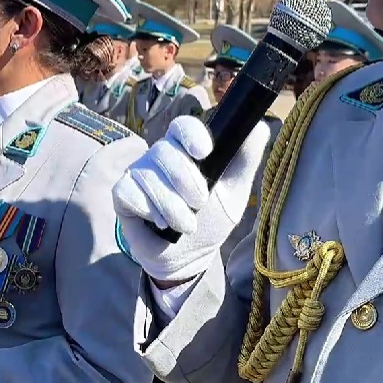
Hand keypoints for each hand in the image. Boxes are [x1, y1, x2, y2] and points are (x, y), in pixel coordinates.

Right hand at [112, 116, 270, 283]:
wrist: (188, 257)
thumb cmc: (211, 220)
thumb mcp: (235, 192)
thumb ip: (246, 159)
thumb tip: (261, 126)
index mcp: (185, 149)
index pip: (182, 126)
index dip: (190, 134)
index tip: (204, 151)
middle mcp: (159, 156)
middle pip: (164, 150)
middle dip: (185, 178)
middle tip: (200, 202)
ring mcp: (138, 173)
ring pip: (147, 174)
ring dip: (171, 204)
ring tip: (186, 225)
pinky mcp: (122, 194)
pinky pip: (129, 192)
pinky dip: (148, 210)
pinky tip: (159, 224)